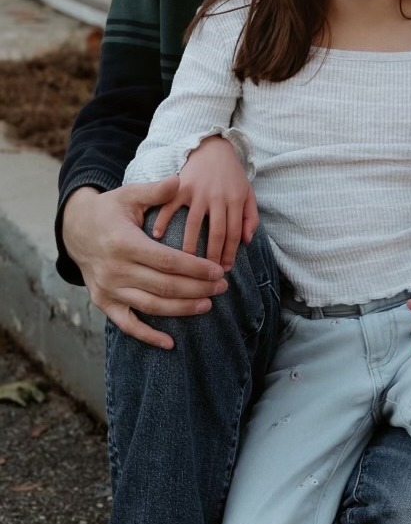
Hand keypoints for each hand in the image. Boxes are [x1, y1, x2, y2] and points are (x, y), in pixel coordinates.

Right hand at [62, 181, 227, 349]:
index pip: (168, 261)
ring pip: (151, 306)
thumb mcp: (129, 195)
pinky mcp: (104, 302)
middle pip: (164, 286)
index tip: (219, 271)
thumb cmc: (110, 210)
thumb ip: (156, 191)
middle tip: (222, 288)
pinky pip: (127, 324)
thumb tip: (179, 180)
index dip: (196, 269)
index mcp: (124, 243)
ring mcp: (108, 289)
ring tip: (208, 305)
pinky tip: (170, 343)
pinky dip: (147, 335)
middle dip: (197, 288)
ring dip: (181, 309)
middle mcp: (115, 270)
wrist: (74, 229)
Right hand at [150, 136, 256, 270]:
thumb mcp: (248, 192)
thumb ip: (250, 216)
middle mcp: (216, 196)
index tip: (223, 270)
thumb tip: (247, 240)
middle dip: (212, 256)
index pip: (233, 233)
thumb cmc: (231, 175)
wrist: (212, 147)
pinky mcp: (179, 186)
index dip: (229, 253)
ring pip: (193, 224)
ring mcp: (197, 191)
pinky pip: (169, 206)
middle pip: (216, 232)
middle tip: (206, 276)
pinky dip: (163, 221)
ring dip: (189, 246)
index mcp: (235, 199)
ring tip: (184, 266)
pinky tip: (157, 237)